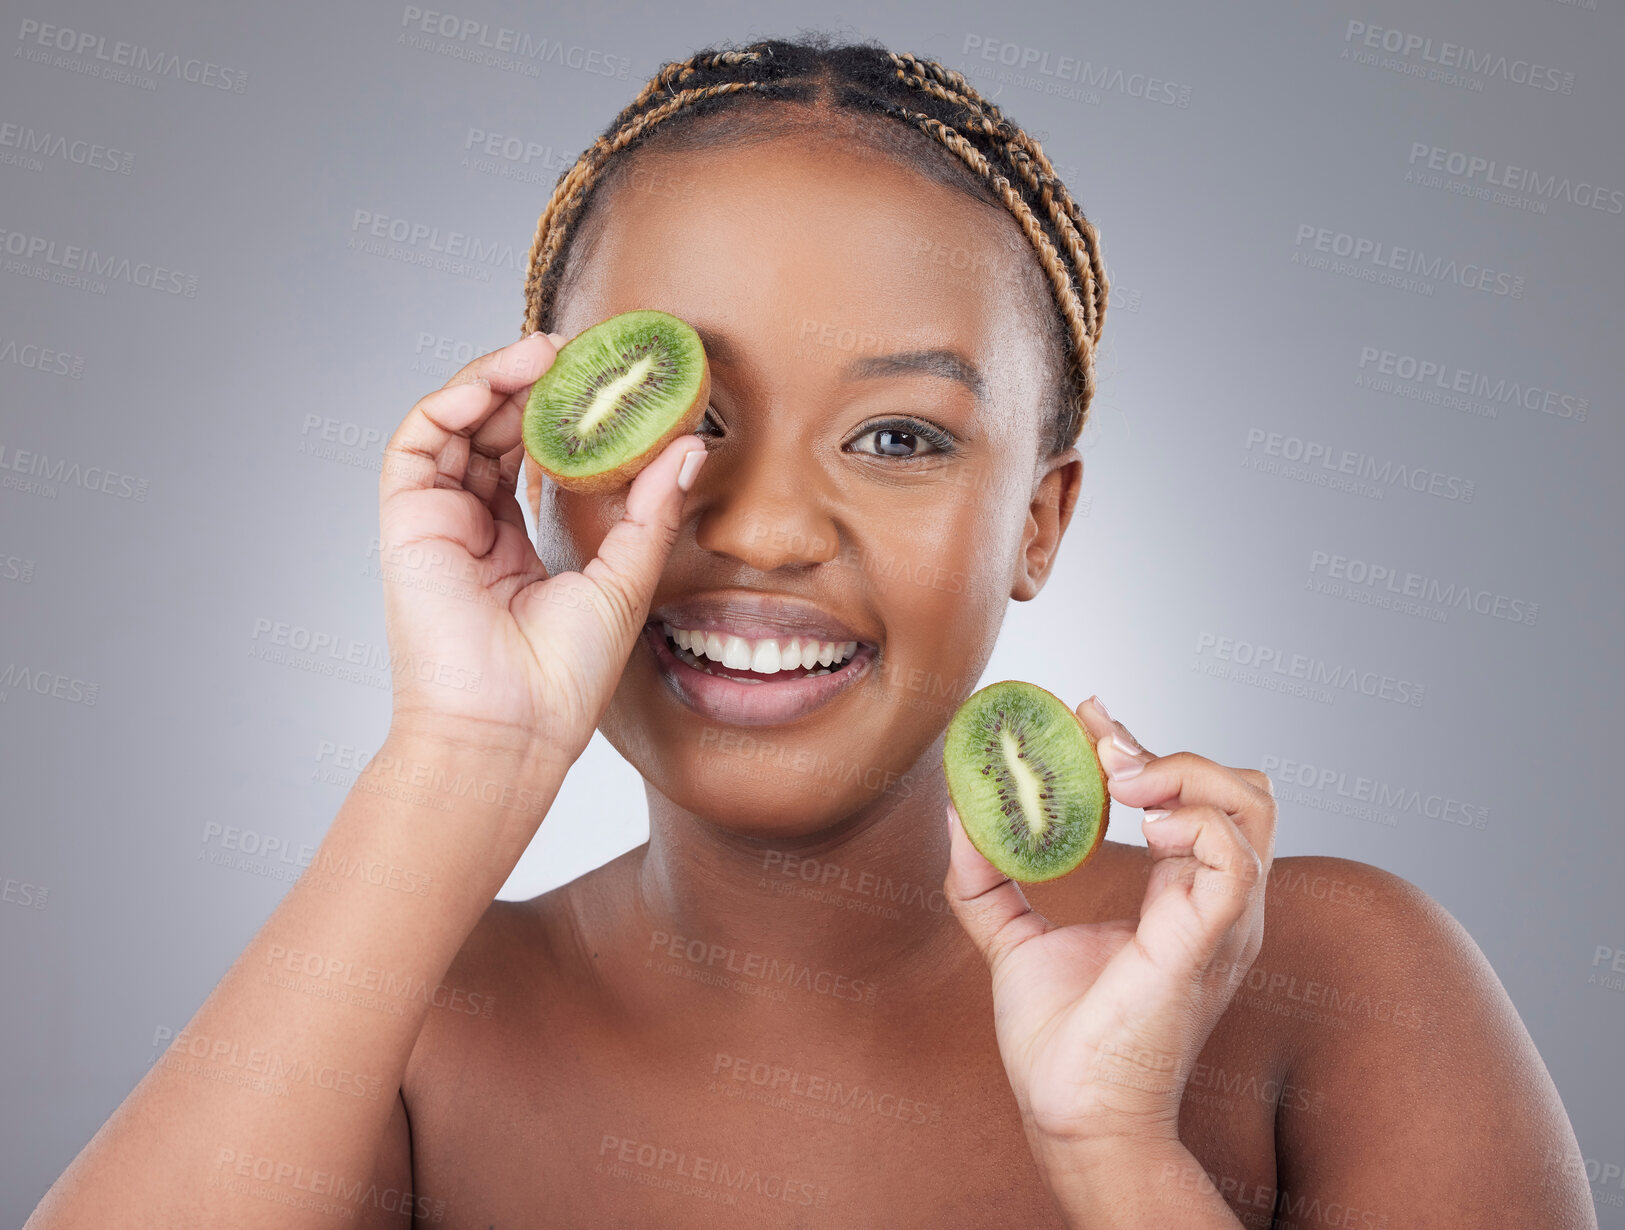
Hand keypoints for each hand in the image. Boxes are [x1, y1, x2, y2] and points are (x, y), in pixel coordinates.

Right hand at [377, 331, 707, 765]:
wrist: (510, 730)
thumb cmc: (561, 679)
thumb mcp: (625, 580)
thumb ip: (652, 510)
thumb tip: (690, 447)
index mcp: (518, 546)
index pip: (532, 456)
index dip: (564, 413)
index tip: (606, 381)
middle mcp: (474, 528)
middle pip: (493, 431)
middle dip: (532, 385)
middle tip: (579, 354)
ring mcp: (438, 522)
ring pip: (456, 425)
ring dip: (496, 379)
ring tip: (546, 355)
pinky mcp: (407, 521)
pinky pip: (418, 440)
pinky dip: (451, 400)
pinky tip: (496, 380)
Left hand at [942, 694, 1276, 1164]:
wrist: (1069, 1112)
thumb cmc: (1058, 1043)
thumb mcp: (1012, 939)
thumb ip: (987, 878)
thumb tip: (960, 814)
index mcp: (1181, 900)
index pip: (1193, 799)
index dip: (1146, 746)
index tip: (1087, 714)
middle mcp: (1214, 904)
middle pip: (1244, 791)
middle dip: (1172, 751)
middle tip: (1102, 745)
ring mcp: (1219, 921)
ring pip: (1251, 807)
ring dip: (1184, 772)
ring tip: (1121, 780)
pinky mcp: (1206, 941)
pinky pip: (1231, 857)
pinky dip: (1190, 820)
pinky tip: (1140, 824)